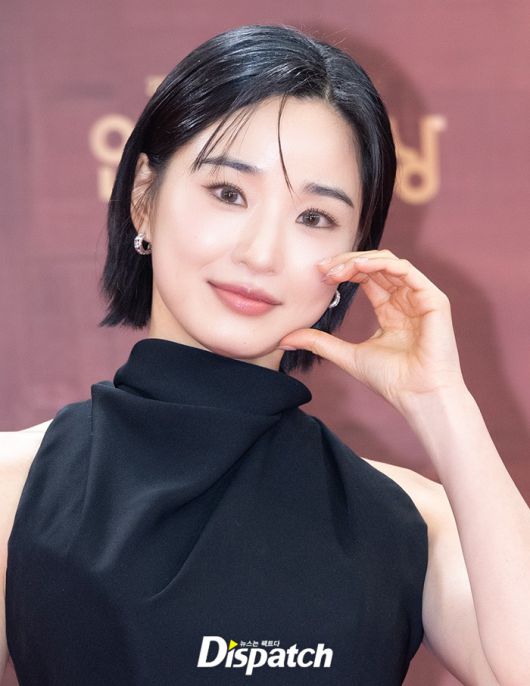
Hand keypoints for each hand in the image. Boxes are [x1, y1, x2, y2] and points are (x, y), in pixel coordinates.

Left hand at [278, 249, 466, 413]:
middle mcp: (406, 300)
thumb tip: (285, 338)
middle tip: (322, 268)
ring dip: (360, 260)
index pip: (366, 277)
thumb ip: (319, 342)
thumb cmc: (391, 380)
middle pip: (375, 266)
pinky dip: (381, 264)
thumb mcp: (346, 355)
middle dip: (347, 262)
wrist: (417, 396)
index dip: (343, 271)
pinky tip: (359, 267)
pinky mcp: (434, 299)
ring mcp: (421, 298)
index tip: (319, 274)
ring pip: (389, 263)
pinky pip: (406, 270)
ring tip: (337, 269)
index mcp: (390, 310)